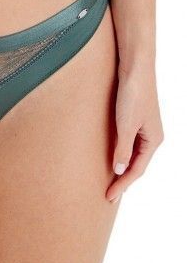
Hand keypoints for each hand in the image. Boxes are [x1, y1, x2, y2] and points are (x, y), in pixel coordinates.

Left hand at [106, 60, 163, 203]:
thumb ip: (122, 150)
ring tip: (107, 179)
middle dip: (123, 179)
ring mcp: (143, 125)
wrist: (134, 65)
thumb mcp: (126, 125)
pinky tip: (110, 154)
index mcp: (153, 140)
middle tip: (107, 194)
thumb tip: (120, 172)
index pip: (137, 170)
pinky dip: (119, 151)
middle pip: (136, 164)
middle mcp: (151, 135)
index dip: (122, 185)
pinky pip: (127, 140)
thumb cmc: (133, 94)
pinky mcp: (134, 115)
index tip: (108, 197)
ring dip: (120, 166)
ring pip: (131, 152)